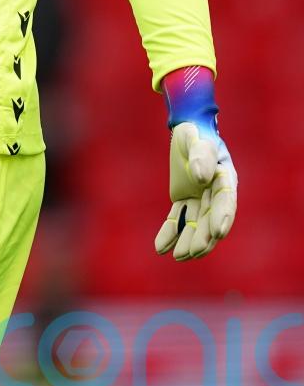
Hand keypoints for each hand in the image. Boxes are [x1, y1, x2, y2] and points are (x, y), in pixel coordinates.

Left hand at [155, 120, 236, 260]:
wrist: (186, 129)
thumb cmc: (195, 133)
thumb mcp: (197, 139)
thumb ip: (202, 155)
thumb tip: (202, 177)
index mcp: (225, 178)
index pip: (225, 201)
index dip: (222, 217)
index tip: (218, 233)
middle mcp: (215, 193)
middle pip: (210, 218)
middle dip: (203, 236)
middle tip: (193, 252)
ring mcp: (200, 198)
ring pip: (194, 223)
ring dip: (187, 240)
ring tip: (178, 256)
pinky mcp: (184, 199)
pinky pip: (177, 218)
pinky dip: (169, 232)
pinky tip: (160, 248)